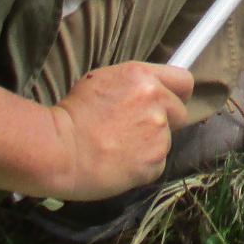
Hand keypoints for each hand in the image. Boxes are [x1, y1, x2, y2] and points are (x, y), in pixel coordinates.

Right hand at [44, 62, 193, 199]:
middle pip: (180, 113)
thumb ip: (135, 83)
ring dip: (150, 145)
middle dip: (164, 121)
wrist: (59, 150)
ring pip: (167, 140)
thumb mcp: (102, 80)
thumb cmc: (72, 114)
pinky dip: (142, 167)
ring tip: (119, 148)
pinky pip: (156, 164)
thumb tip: (153, 89)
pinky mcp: (154, 161)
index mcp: (143, 77)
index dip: (178, 93)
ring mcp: (157, 133)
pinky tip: (119, 164)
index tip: (171, 102)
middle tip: (136, 130)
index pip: (184, 81)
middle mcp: (156, 101)